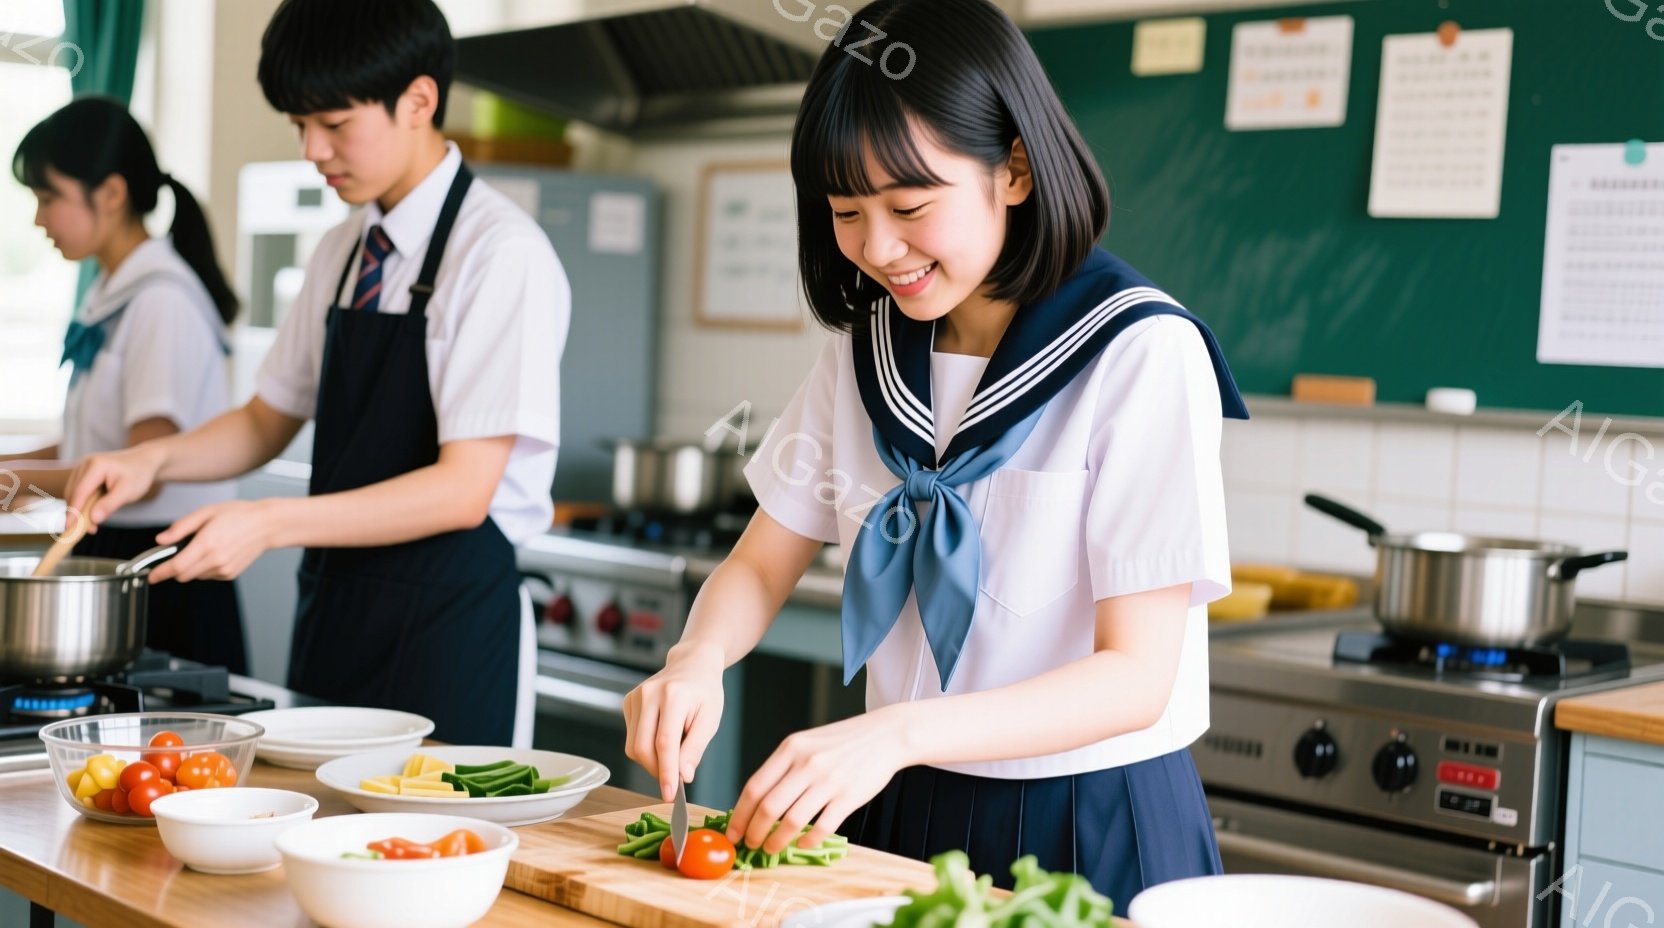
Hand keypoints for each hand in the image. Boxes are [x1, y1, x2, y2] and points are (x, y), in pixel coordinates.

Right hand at [64, 445, 165, 529]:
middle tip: (89, 530)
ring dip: (80, 510)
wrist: (144, 461)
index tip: (68, 527)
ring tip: (93, 526)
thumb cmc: (138, 475)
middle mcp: (85, 464)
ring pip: (74, 494)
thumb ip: (109, 505)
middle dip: (77, 513)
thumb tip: (93, 519)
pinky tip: (93, 515)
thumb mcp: (127, 492)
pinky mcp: (83, 473)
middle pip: (74, 493)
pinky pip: (79, 492)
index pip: (80, 492)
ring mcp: (83, 467)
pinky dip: (84, 504)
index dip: (73, 511)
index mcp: (95, 465)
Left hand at [148, 500, 280, 582]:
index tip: (151, 575)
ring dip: (191, 567)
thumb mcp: (206, 512)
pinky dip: (204, 568)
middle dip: (174, 568)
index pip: (176, 566)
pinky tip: (215, 552)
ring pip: (195, 576)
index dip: (160, 573)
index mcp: (207, 543)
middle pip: (183, 575)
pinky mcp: (229, 574)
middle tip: (178, 552)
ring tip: (204, 547)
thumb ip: (181, 527)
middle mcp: (216, 560)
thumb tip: (161, 539)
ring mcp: (224, 569)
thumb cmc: (238, 515)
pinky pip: (208, 575)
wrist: (266, 525)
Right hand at [622, 643, 725, 801]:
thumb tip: (683, 776)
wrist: (692, 664)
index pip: (665, 743)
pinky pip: (631, 738)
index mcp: (674, 696)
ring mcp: (635, 696)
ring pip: (633, 746)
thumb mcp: (710, 720)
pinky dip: (646, 747)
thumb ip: (695, 748)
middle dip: (657, 770)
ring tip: (673, 752)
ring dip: (651, 761)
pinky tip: (662, 737)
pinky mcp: (628, 702)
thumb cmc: (705, 692)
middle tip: (675, 779)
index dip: (666, 772)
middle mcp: (650, 694)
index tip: (670, 795)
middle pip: (643, 747)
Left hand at [725, 707, 909, 853]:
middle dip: (754, 832)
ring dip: (776, 841)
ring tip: (771, 848)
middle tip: (750, 844)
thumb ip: (783, 767)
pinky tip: (802, 843)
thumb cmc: (842, 741)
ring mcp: (828, 781)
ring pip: (792, 821)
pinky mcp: (849, 797)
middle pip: (768, 807)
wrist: (885, 735)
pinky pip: (821, 827)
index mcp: (791, 748)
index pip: (755, 787)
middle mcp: (807, 764)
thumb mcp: (806, 743)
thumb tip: (756, 801)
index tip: (733, 831)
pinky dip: (807, 840)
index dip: (740, 814)